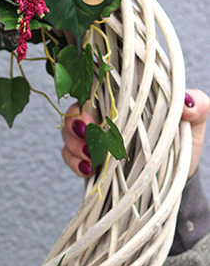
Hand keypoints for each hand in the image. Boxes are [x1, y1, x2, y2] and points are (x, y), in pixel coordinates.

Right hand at [62, 90, 209, 178]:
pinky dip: (74, 162)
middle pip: (75, 111)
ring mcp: (95, 136)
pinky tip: (89, 170)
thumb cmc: (184, 142)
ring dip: (75, 146)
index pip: (95, 89)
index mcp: (126, 99)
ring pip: (68, 133)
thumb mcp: (194, 123)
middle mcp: (105, 115)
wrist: (178, 176)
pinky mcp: (89, 158)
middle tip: (88, 139)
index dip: (87, 99)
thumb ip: (198, 106)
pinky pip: (68, 155)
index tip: (91, 117)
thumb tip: (187, 102)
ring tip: (93, 159)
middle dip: (75, 125)